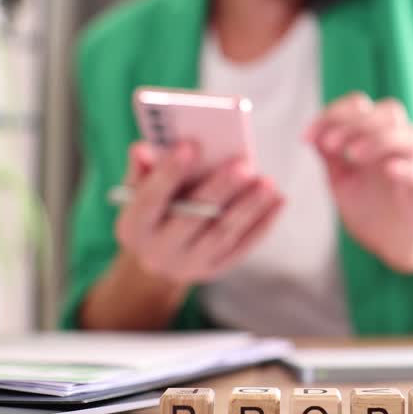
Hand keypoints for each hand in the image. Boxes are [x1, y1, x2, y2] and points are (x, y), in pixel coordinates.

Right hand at [113, 141, 284, 288]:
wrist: (157, 260)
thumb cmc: (151, 212)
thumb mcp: (135, 193)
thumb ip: (142, 169)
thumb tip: (144, 148)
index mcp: (134, 228)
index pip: (149, 200)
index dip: (168, 173)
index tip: (190, 144)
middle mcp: (159, 251)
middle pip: (191, 219)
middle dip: (219, 190)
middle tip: (243, 164)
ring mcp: (189, 264)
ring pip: (222, 234)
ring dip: (248, 207)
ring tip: (267, 182)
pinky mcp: (215, 269)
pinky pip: (242, 246)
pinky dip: (262, 223)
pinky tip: (278, 201)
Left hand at [307, 93, 412, 272]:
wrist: (392, 243)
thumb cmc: (368, 207)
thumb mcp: (340, 179)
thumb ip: (329, 156)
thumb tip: (311, 133)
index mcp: (374, 137)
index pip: (361, 106)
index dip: (333, 114)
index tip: (307, 137)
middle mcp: (397, 146)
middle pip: (390, 111)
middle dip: (355, 122)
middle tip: (329, 144)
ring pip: (409, 135)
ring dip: (378, 139)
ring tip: (352, 156)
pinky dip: (407, 168)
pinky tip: (389, 170)